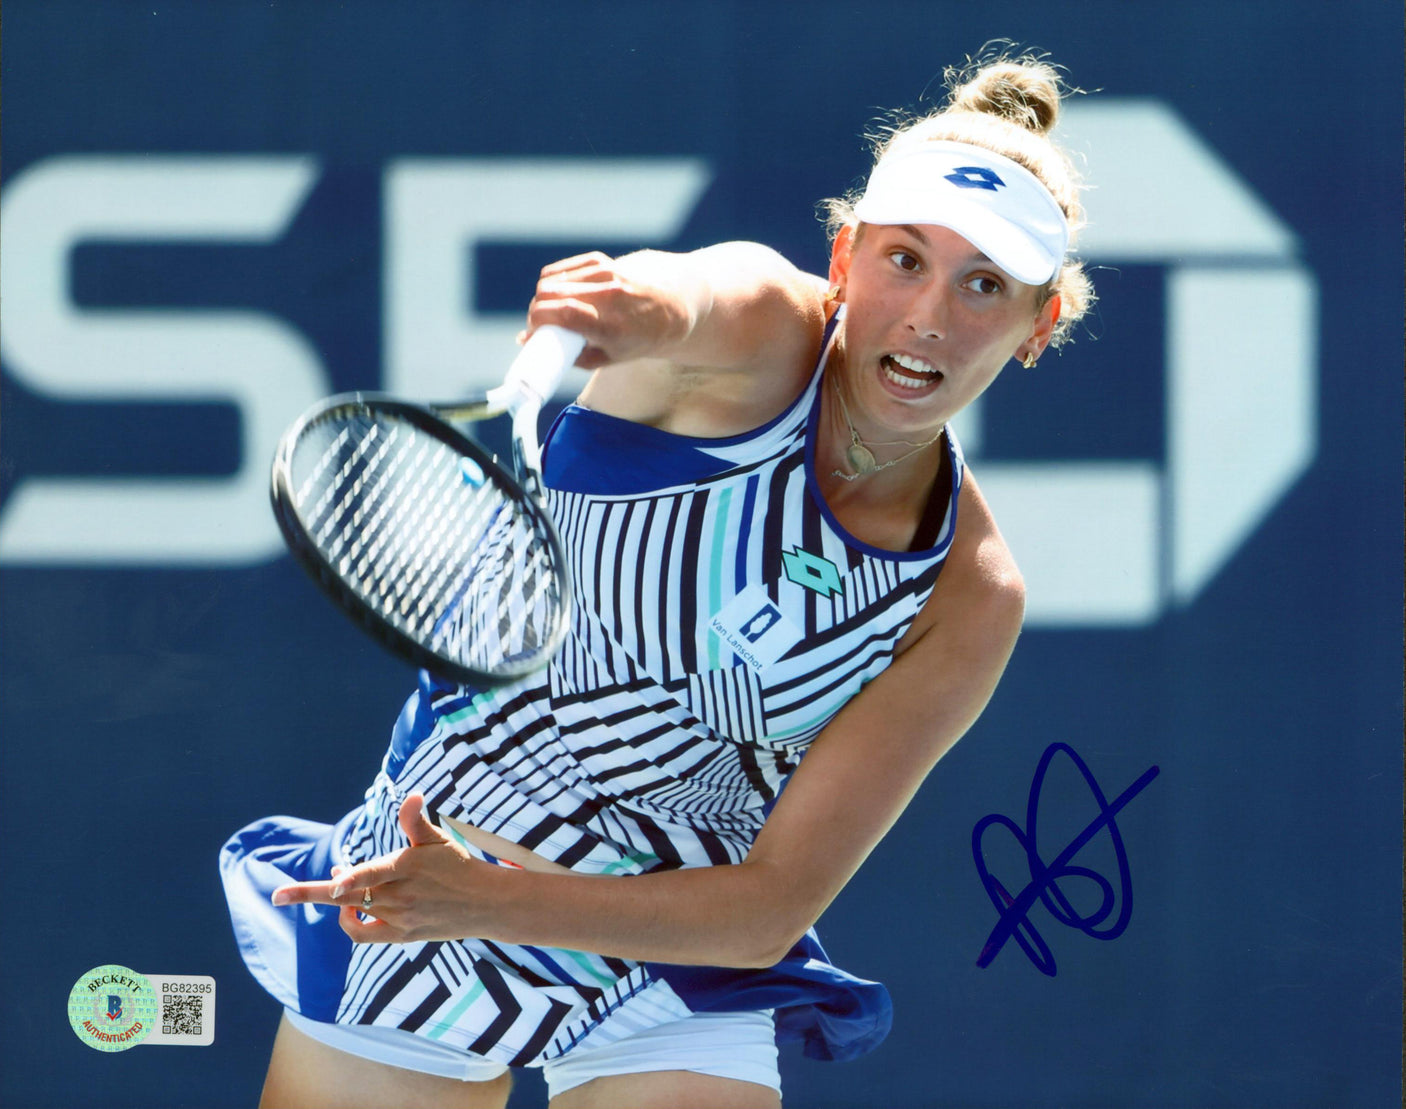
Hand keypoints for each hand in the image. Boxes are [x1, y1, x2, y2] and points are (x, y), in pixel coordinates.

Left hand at [270, 794, 502, 943]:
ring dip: (338, 898)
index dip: (351, 878)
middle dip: (313, 893)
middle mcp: (401, 895)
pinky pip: (364, 935)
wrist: (484, 904)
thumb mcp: (439, 840)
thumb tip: (412, 795)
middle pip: (349, 896)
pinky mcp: (402, 936)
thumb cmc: (459, 865)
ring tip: (338, 886)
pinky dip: (349, 923)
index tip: (334, 878)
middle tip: (280, 894)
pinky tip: (349, 909)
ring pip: (354, 911)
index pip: (373, 874)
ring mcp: (400, 918)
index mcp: (408, 867)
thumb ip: (416, 821)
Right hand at [520, 251, 697, 369]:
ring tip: (553, 315)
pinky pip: (560, 270)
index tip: (533, 335)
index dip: (536, 322)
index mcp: (611, 324)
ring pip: (550, 280)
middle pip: (547, 294)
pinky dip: (553, 284)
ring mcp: (604, 273)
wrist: (675, 304)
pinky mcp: (600, 260)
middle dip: (535, 312)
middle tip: (541, 327)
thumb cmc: (641, 338)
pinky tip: (562, 297)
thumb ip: (568, 353)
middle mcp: (608, 294)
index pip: (561, 312)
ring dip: (543, 299)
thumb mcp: (609, 358)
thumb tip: (524, 341)